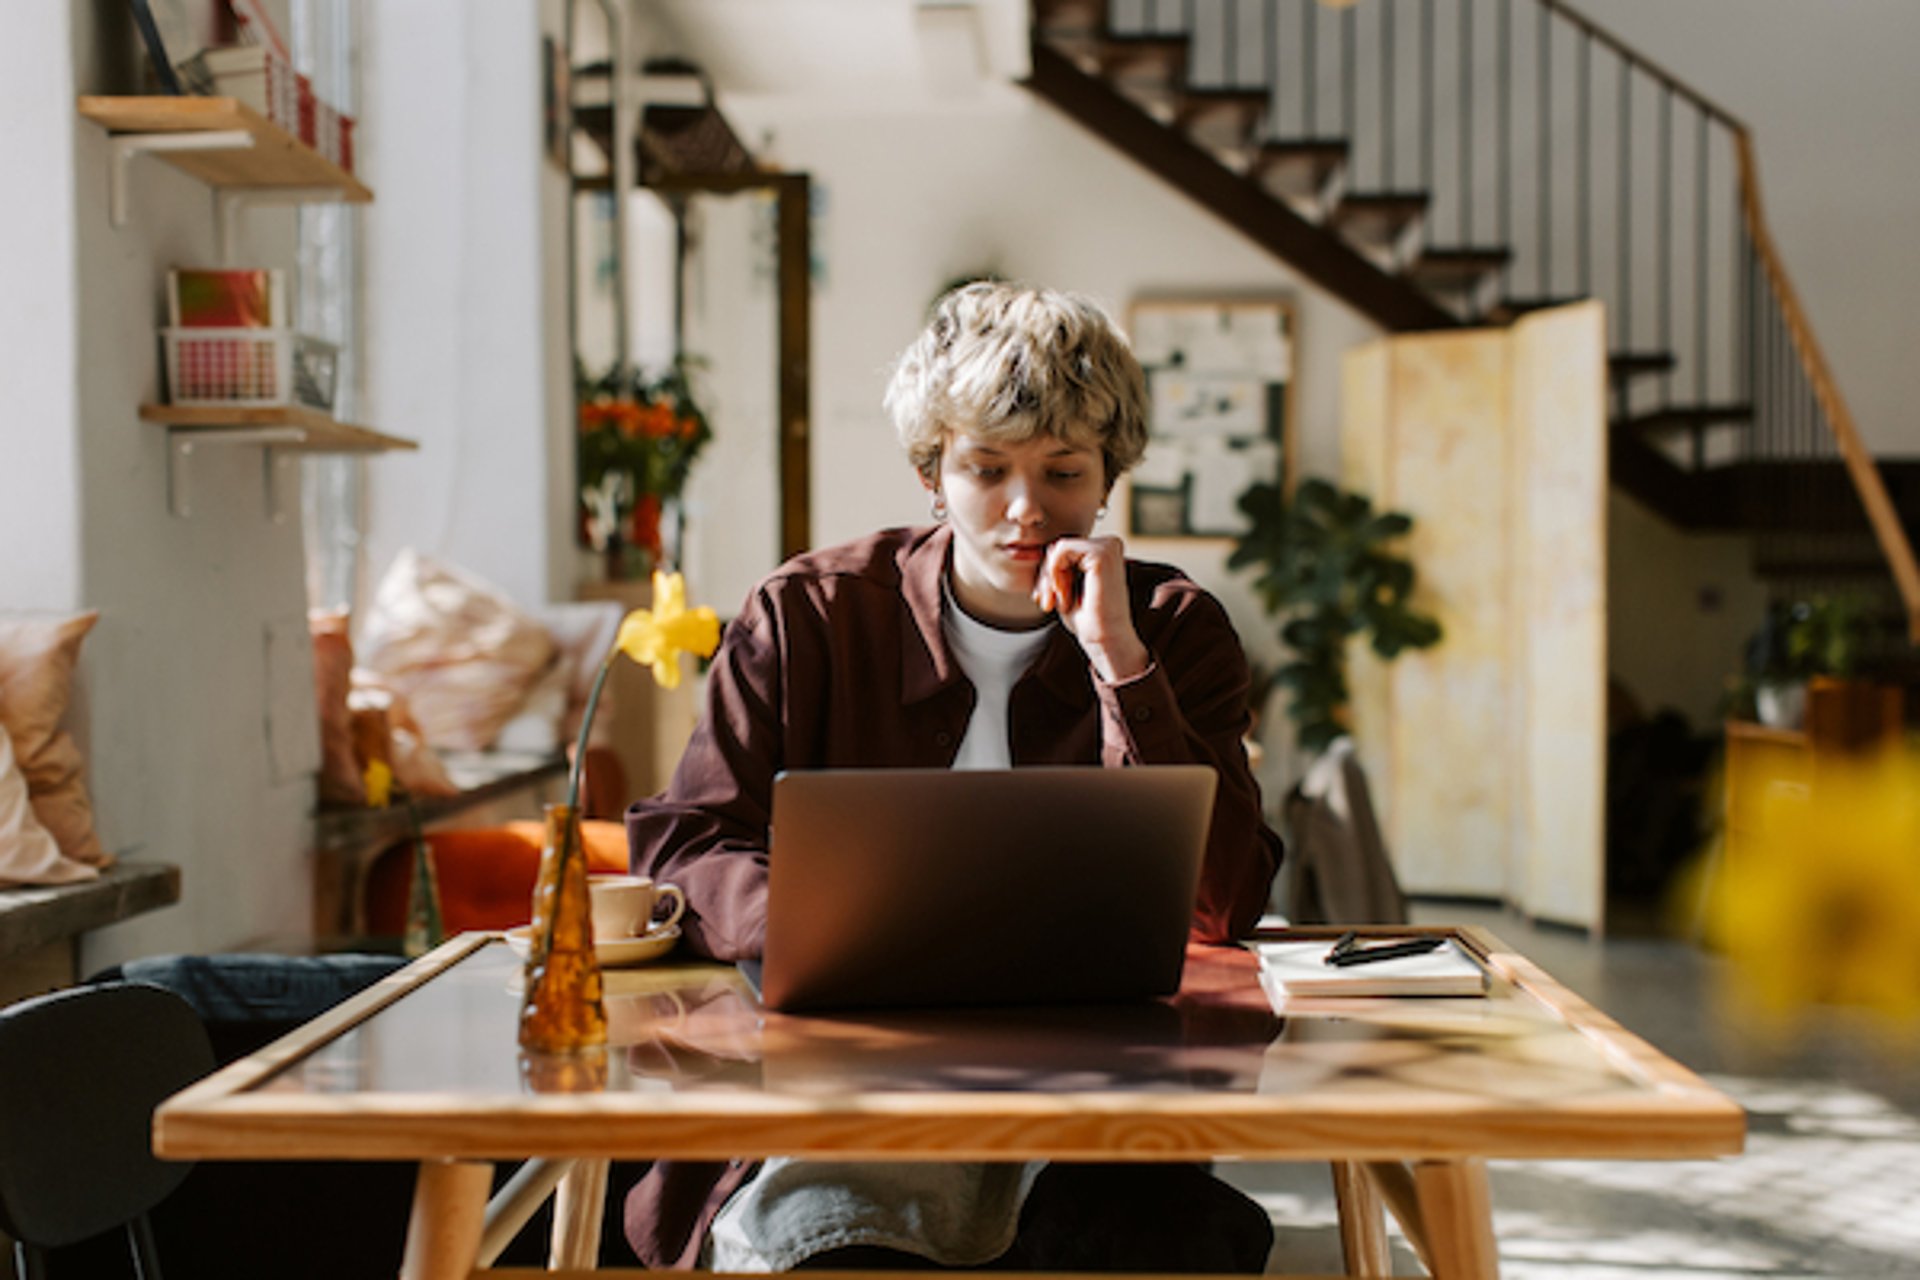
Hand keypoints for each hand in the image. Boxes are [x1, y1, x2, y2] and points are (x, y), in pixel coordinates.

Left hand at [1033, 535, 1149, 682]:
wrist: (1105, 639)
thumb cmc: (1088, 618)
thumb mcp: (1067, 586)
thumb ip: (1059, 565)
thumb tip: (1047, 548)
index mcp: (1105, 551)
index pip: (1064, 549)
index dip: (1049, 573)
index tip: (1044, 598)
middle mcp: (1110, 544)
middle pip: (1059, 546)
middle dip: (1046, 576)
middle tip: (1047, 602)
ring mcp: (1108, 546)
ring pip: (1058, 548)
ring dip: (1050, 577)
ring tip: (1058, 601)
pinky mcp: (1102, 553)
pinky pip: (1061, 549)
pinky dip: (1054, 572)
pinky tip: (1063, 593)